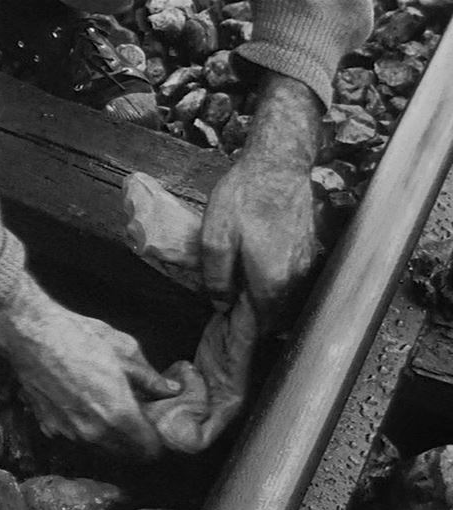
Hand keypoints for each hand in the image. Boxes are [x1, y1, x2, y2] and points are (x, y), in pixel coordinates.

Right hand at [0, 273, 180, 457]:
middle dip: (135, 442)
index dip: (157, 441)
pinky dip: (84, 428)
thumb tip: (169, 390)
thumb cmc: (80, 337)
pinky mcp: (48, 426)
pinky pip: (74, 436)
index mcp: (118, 416)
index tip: (157, 427)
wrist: (31, 334)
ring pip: (99, 448)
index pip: (149, 450)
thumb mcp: (126, 350)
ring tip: (110, 408)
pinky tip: (83, 403)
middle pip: (124, 455)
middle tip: (137, 418)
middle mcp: (93, 434)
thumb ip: (150, 378)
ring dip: (110, 437)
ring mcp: (68, 433)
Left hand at [201, 72, 322, 318]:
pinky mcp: (308, 248)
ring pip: (285, 295)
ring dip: (265, 298)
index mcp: (272, 281)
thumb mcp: (215, 238)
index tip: (228, 325)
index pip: (262, 324)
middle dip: (255, 316)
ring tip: (240, 287)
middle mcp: (296, 277)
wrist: (278, 164)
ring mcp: (306, 262)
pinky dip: (275, 281)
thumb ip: (217, 278)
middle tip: (230, 306)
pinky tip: (256, 266)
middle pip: (276, 313)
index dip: (244, 329)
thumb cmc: (244, 197)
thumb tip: (220, 303)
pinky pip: (291, 278)